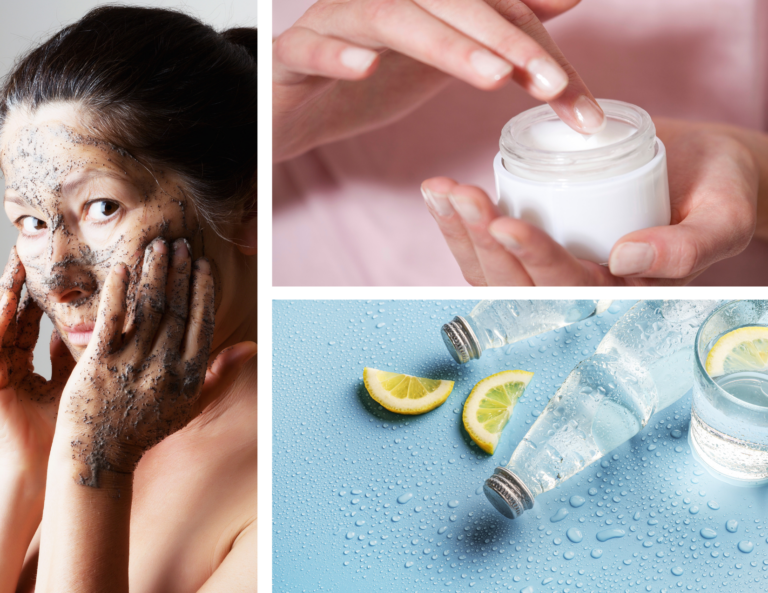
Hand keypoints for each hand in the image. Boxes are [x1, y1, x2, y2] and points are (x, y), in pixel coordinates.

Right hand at [0, 248, 74, 474]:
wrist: (43, 467)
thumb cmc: (67, 433)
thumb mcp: (81, 388)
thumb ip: (90, 361)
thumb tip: (111, 334)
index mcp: (40, 364)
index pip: (48, 322)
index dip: (59, 296)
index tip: (68, 272)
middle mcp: (18, 364)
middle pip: (24, 315)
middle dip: (30, 286)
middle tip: (36, 254)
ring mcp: (2, 371)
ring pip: (4, 325)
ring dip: (9, 295)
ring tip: (17, 265)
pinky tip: (5, 302)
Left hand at [57, 239, 255, 485]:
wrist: (98, 456)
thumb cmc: (147, 428)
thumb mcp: (192, 405)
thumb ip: (222, 373)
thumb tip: (252, 347)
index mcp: (188, 374)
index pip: (201, 321)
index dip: (203, 289)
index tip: (202, 264)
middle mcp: (164, 365)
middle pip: (176, 307)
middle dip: (179, 271)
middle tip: (180, 243)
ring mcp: (132, 362)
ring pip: (149, 307)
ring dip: (155, 272)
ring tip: (157, 246)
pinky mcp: (100, 362)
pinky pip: (112, 319)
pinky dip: (119, 291)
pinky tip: (124, 268)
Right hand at [273, 0, 603, 161]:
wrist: (292, 107)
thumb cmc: (367, 79)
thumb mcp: (443, 56)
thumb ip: (497, 29)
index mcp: (421, 2)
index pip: (489, 11)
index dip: (535, 48)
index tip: (575, 97)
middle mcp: (380, 0)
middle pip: (450, 4)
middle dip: (506, 40)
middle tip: (553, 84)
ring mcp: (334, 22)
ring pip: (392, 19)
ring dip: (445, 45)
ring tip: (495, 77)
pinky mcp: (292, 55)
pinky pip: (309, 48)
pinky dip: (336, 56)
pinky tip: (367, 69)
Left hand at [423, 118, 758, 284]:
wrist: (705, 170)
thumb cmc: (720, 195)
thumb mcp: (722, 220)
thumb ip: (687, 248)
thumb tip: (625, 257)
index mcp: (617, 293)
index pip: (567, 285)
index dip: (534, 258)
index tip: (504, 222)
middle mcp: (576, 287)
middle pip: (516, 281)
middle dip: (481, 240)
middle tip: (458, 195)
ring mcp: (551, 265)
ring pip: (492, 269)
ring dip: (459, 233)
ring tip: (439, 192)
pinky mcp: (537, 239)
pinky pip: (490, 246)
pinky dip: (461, 224)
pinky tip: (441, 196)